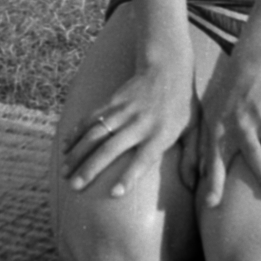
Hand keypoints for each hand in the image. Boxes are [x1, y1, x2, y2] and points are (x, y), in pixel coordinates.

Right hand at [61, 53, 195, 198]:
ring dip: (77, 152)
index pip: (144, 158)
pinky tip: (65, 146)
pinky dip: (76, 131)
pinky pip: (90, 117)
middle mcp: (139, 123)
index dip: (129, 175)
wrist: (167, 67)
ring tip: (65, 170)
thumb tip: (193, 184)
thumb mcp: (195, 129)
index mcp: (160, 134)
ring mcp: (123, 111)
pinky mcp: (112, 101)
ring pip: (95, 133)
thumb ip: (194, 157)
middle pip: (111, 148)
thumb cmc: (182, 104)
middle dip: (90, 168)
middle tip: (74, 186)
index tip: (114, 193)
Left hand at [200, 55, 260, 208]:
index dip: (213, 182)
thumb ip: (199, 151)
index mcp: (220, 131)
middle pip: (254, 155)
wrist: (247, 66)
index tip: (212, 204)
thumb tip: (193, 180)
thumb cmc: (224, 99)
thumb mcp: (205, 120)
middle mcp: (242, 125)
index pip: (214, 161)